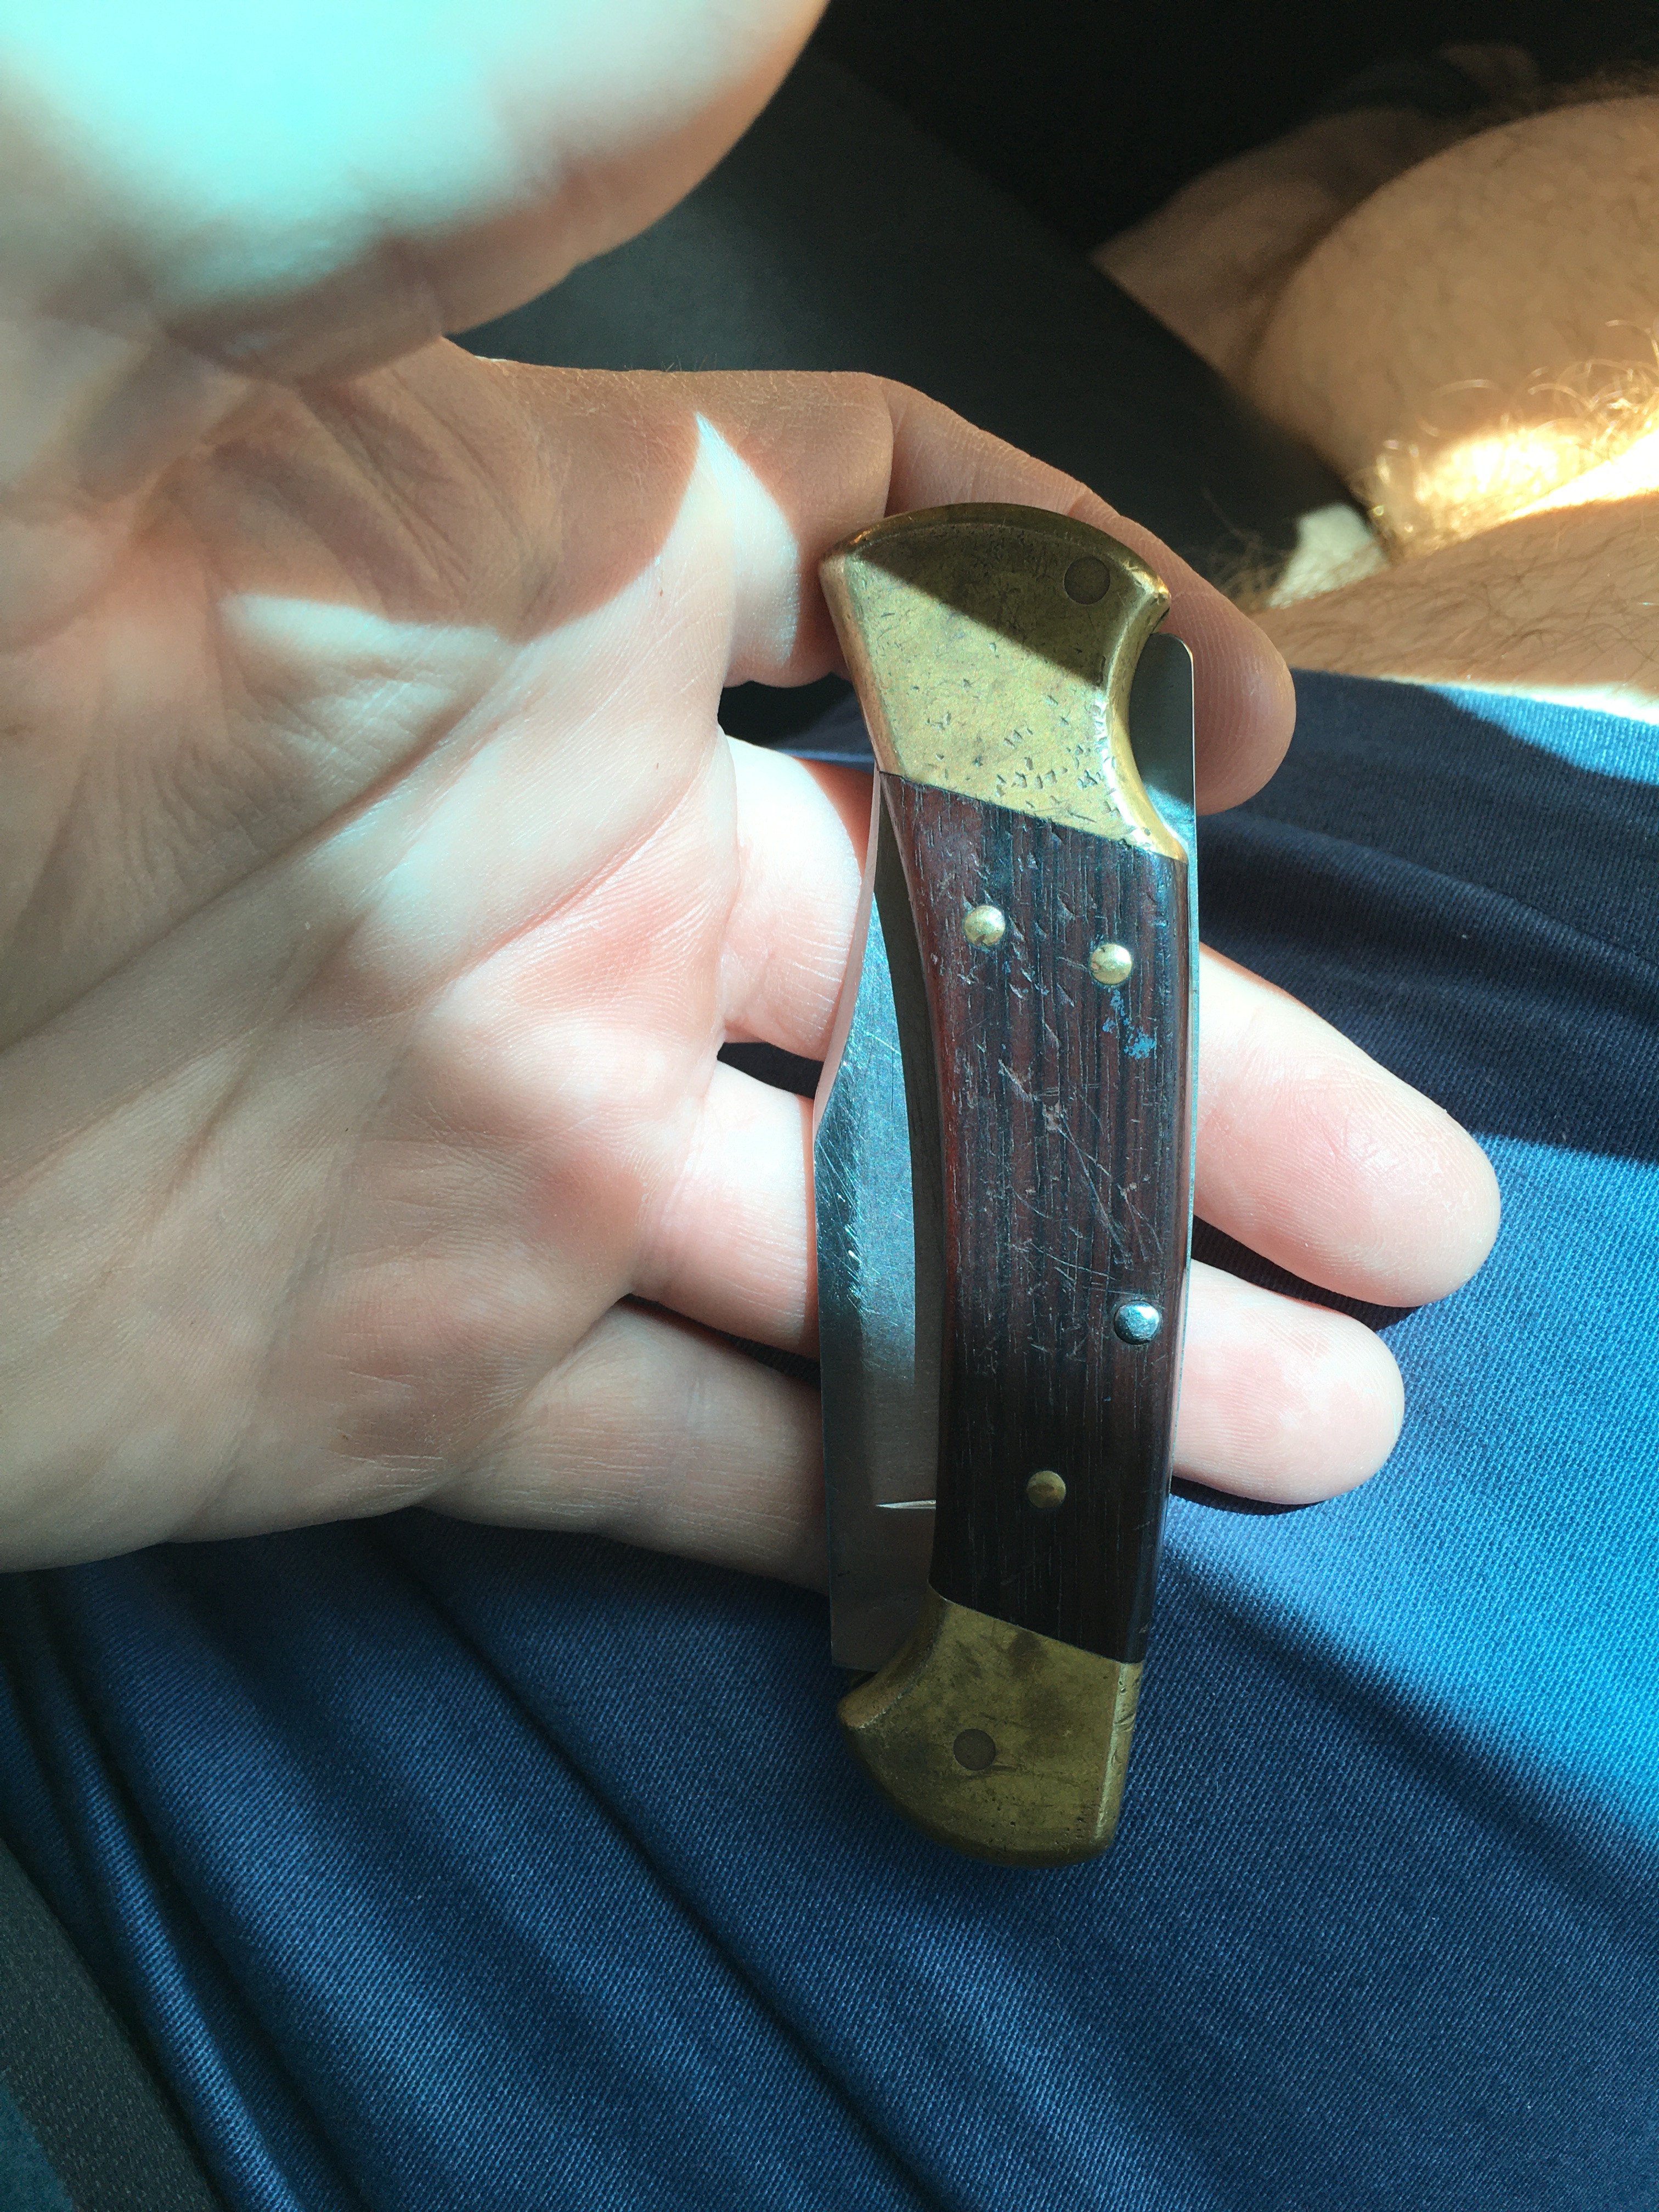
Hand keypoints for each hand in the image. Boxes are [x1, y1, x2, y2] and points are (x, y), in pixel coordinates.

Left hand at [0, 345, 1497, 1572]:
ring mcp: (493, 1148)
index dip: (1098, 651)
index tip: (1276, 745)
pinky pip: (689, 1466)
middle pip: (958, 988)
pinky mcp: (394, 1378)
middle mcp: (554, 877)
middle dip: (1194, 1098)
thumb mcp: (77, 288)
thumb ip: (415, 125)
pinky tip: (1049, 1569)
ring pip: (867, 1253)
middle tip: (1411, 1226)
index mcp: (543, 604)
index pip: (896, 586)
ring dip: (1096, 1340)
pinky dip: (864, 1523)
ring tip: (1318, 1423)